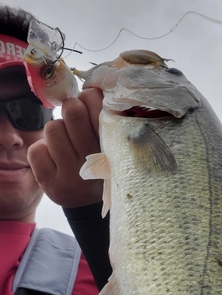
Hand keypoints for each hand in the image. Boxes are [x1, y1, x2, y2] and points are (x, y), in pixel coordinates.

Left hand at [28, 88, 103, 207]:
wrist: (90, 206)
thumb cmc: (100, 165)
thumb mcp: (110, 145)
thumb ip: (103, 119)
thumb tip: (90, 88)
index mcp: (112, 149)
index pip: (97, 105)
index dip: (90, 98)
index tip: (90, 105)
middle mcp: (92, 164)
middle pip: (72, 111)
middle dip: (72, 110)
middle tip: (75, 118)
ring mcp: (69, 176)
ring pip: (52, 128)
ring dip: (57, 132)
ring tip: (66, 143)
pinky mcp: (49, 183)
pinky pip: (36, 150)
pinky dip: (43, 150)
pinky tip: (54, 159)